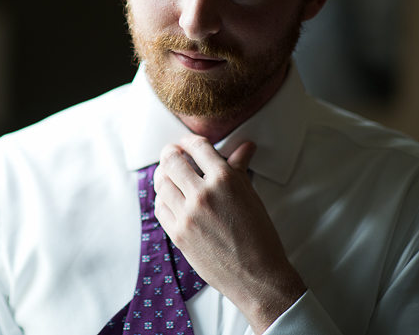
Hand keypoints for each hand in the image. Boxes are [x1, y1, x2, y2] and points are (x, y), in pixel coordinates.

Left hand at [153, 136, 305, 333]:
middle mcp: (203, 194)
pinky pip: (159, 207)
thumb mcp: (251, 197)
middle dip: (170, 153)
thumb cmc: (259, 236)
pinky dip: (161, 199)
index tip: (186, 143)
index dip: (188, 141)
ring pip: (161, 183)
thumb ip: (240, 168)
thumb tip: (245, 146)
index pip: (197, 146)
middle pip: (171, 160)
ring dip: (163, 175)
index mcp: (225, 180)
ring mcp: (187, 215)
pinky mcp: (177, 234)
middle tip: (172, 154)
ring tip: (168, 175)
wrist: (258, 277)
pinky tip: (169, 199)